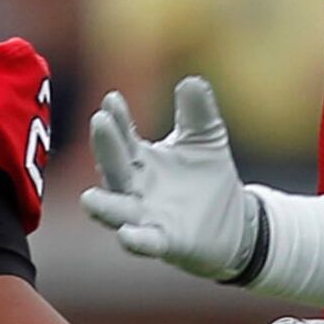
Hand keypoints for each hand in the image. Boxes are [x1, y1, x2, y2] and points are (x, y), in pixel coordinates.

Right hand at [82, 78, 259, 281]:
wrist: (235, 221)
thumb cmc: (209, 177)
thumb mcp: (206, 137)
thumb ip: (197, 111)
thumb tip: (191, 81)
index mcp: (141, 160)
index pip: (122, 137)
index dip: (117, 119)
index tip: (112, 99)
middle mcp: (136, 189)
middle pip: (114, 168)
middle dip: (106, 147)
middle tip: (99, 122)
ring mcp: (147, 217)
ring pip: (118, 210)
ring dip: (103, 206)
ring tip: (88, 198)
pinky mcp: (165, 242)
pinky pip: (146, 242)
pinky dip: (136, 240)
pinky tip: (127, 236)